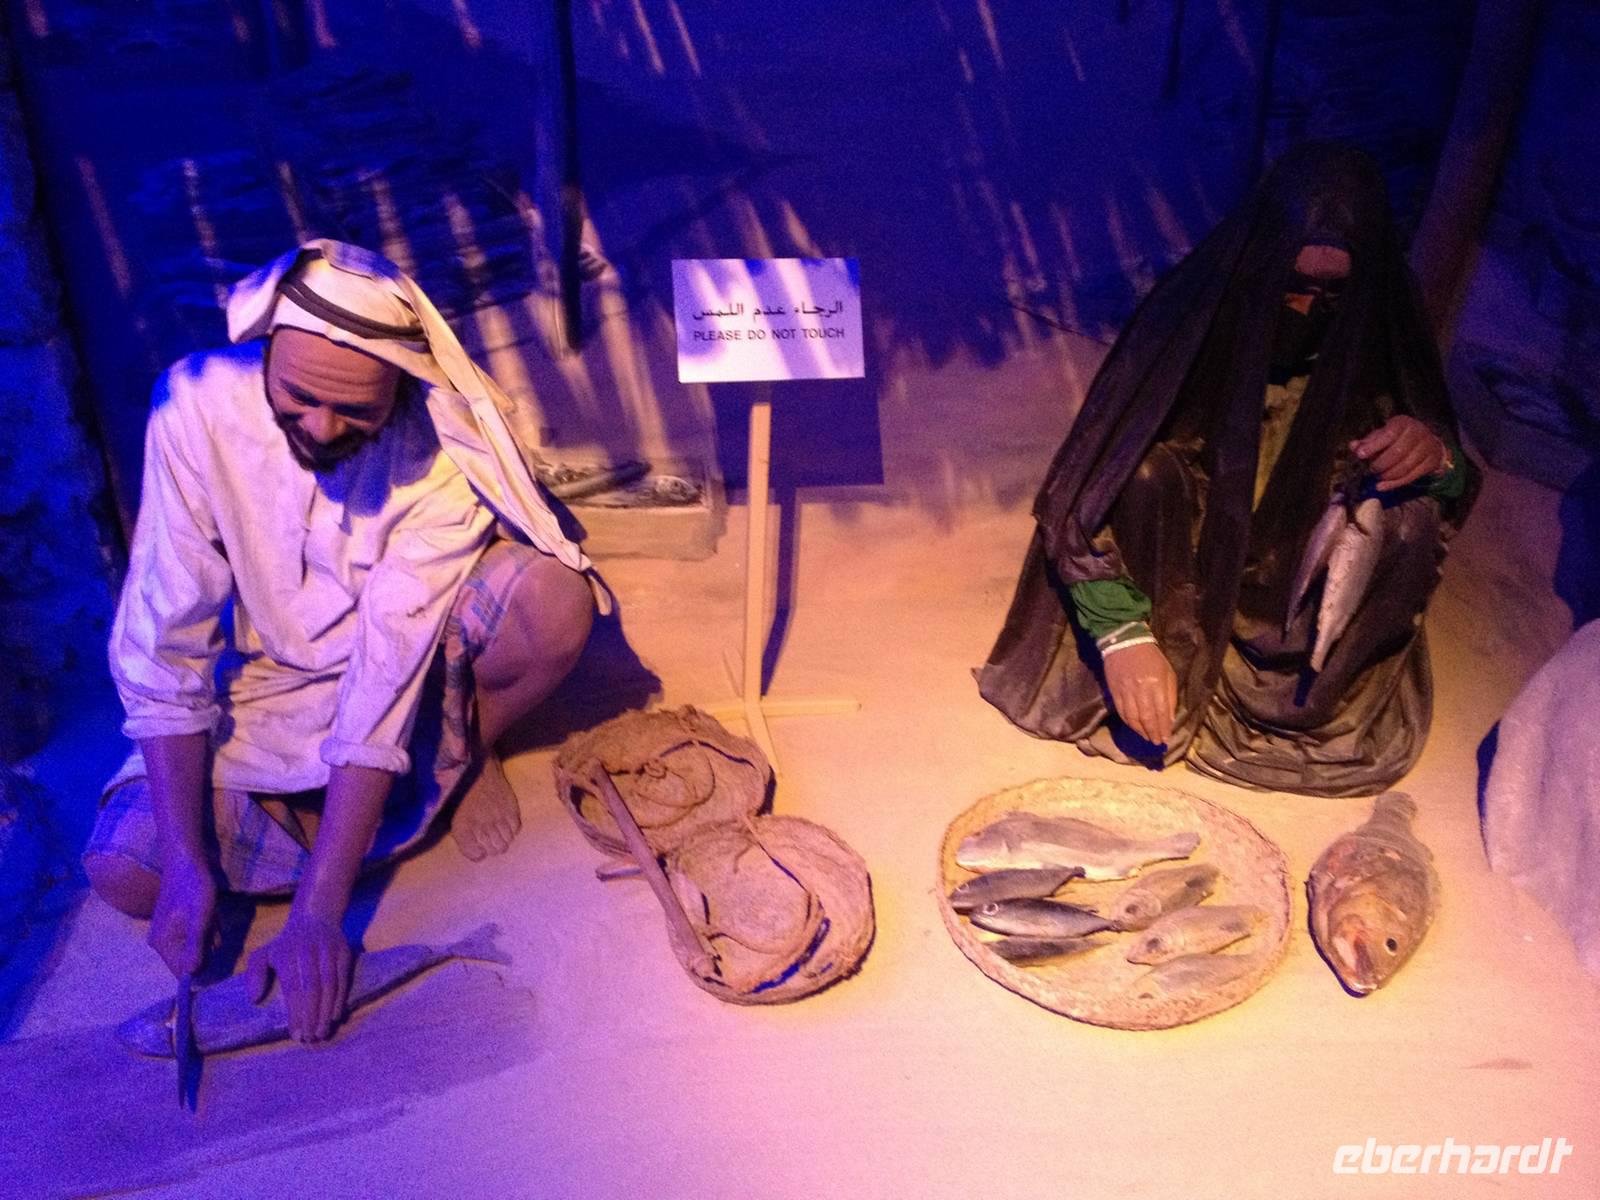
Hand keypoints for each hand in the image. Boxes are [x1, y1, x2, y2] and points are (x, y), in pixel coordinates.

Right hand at [147, 853, 216, 977]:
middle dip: (207, 946)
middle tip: (210, 924)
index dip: (202, 965)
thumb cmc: (194, 887)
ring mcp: (168, 933)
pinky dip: (207, 927)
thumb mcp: (200, 917)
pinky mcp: (176, 924)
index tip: (211, 945)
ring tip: (210, 915)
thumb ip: (196, 945)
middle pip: (192, 959)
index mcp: (163, 944)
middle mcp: (161, 943)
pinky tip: (209, 912)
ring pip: (197, 946)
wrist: (186, 861)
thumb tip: (192, 974)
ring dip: (209, 935)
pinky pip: (196, 935)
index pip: (183, 972)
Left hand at [245, 911, 352, 1041]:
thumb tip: (255, 999)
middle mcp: (308, 951)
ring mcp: (328, 950)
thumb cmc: (286, 944)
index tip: (295, 1034)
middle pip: (312, 988)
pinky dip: (340, 998)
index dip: (295, 1013)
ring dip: (327, 1011)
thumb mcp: (264, 953)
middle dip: (312, 1016)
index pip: (293, 988)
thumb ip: (254, 974)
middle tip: (311, 1038)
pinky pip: (344, 979)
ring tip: (323, 1031)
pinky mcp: (344, 951)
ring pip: (330, 984)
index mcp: (286, 954)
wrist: (316, 917)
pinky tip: (336, 1015)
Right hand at [1103, 641, 1177, 745]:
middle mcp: (1141, 690)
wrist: (1125, 643)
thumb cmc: (1151, 657)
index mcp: (1156, 684)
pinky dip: (1129, 723)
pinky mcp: (1114, 692)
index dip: (1163, 728)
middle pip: (1147, 718)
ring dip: (1141, 731)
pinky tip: (1135, 728)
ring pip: (1133, 718)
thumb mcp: (1168, 672)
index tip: (1166, 739)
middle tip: (1157, 743)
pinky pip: (1122, 712)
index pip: (1161, 712)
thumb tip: (1170, 718)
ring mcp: (1126, 692)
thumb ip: (1170, 696)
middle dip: (1153, 733)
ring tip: (1147, 738)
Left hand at [1351, 417, 1446, 491]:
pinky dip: (1395, 484)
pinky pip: (1412, 476)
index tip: (1360, 455)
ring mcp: (1427, 447)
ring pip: (1405, 467)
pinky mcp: (1432, 461)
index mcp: (1403, 423)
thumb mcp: (1382, 436)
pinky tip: (1382, 486)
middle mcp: (1418, 432)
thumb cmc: (1397, 439)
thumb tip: (1353, 446)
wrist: (1426, 443)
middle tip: (1371, 470)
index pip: (1388, 434)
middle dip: (1380, 464)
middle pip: (1397, 453)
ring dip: (1387, 475)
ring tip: (1378, 477)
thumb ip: (1367, 442)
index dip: (1373, 446)